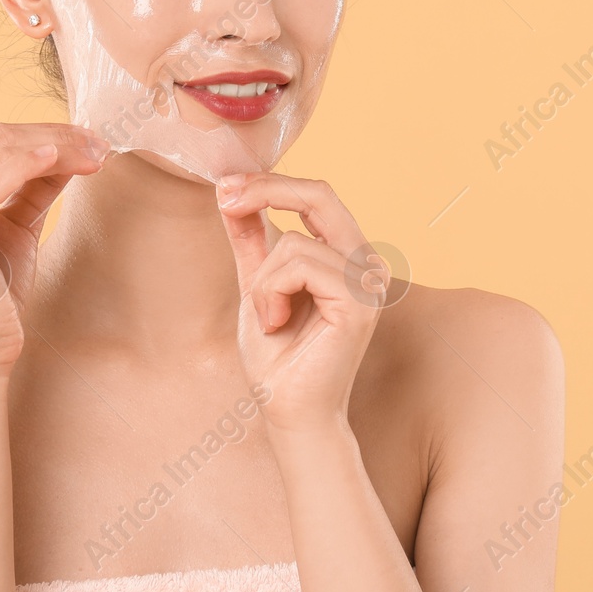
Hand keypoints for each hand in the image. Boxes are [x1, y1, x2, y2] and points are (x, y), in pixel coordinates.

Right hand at [0, 123, 108, 377]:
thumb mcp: (15, 228)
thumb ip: (32, 187)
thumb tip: (67, 150)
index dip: (47, 132)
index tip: (92, 139)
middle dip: (57, 136)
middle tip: (101, 144)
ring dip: (55, 146)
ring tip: (95, 153)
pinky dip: (25, 163)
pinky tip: (57, 157)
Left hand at [216, 172, 387, 435]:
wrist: (286, 409)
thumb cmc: (277, 356)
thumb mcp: (257, 283)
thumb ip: (251, 239)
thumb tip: (230, 192)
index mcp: (348, 256)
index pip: (317, 197)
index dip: (270, 182)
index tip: (225, 186)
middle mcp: (366, 264)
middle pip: (320, 195)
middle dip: (266, 190)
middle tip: (225, 197)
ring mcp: (367, 283)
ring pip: (294, 242)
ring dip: (263, 280)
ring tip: (268, 316)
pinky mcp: (358, 303)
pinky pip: (301, 266)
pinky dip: (272, 293)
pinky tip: (276, 323)